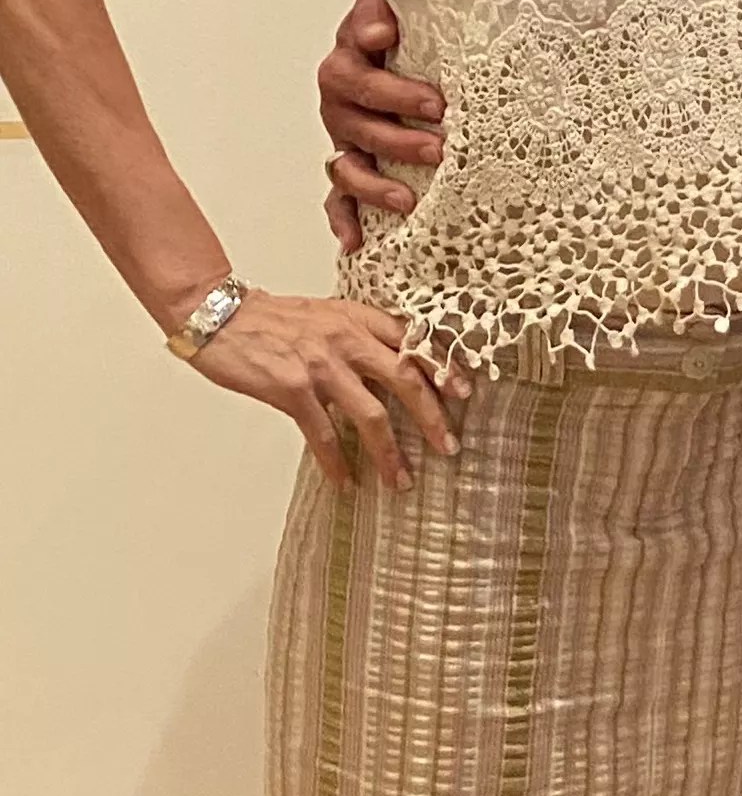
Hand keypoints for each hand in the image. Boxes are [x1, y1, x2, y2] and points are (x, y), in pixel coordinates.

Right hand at [184, 288, 460, 488]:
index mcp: (360, 319)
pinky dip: (338, 462)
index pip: (415, 343)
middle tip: (449, 446)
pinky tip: (347, 482)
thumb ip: (362, 334)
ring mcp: (322, 367)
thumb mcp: (329, 314)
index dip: (444, 369)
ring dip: (390, 452)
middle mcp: (348, 341)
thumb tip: (397, 361)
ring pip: (372, 415)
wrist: (222, 315)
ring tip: (401, 480)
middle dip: (432, 417)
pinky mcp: (293, 391)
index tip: (466, 393)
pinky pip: (324, 434)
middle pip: (406, 380)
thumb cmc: (275, 317)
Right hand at [316, 0, 443, 253]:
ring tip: (409, 200)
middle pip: (357, 121)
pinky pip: (339, 195)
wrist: (410, 39)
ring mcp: (344, 133)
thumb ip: (397, 7)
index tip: (427, 100)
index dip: (391, 86)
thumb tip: (384, 24)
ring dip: (375, 184)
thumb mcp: (411, 5)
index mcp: (352, 56)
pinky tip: (356, 241)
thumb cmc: (415, 27)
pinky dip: (344, 218)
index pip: (360, 69)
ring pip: (347, 163)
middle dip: (397, 137)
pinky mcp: (350, 161)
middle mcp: (341, 96)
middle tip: (438, 146)